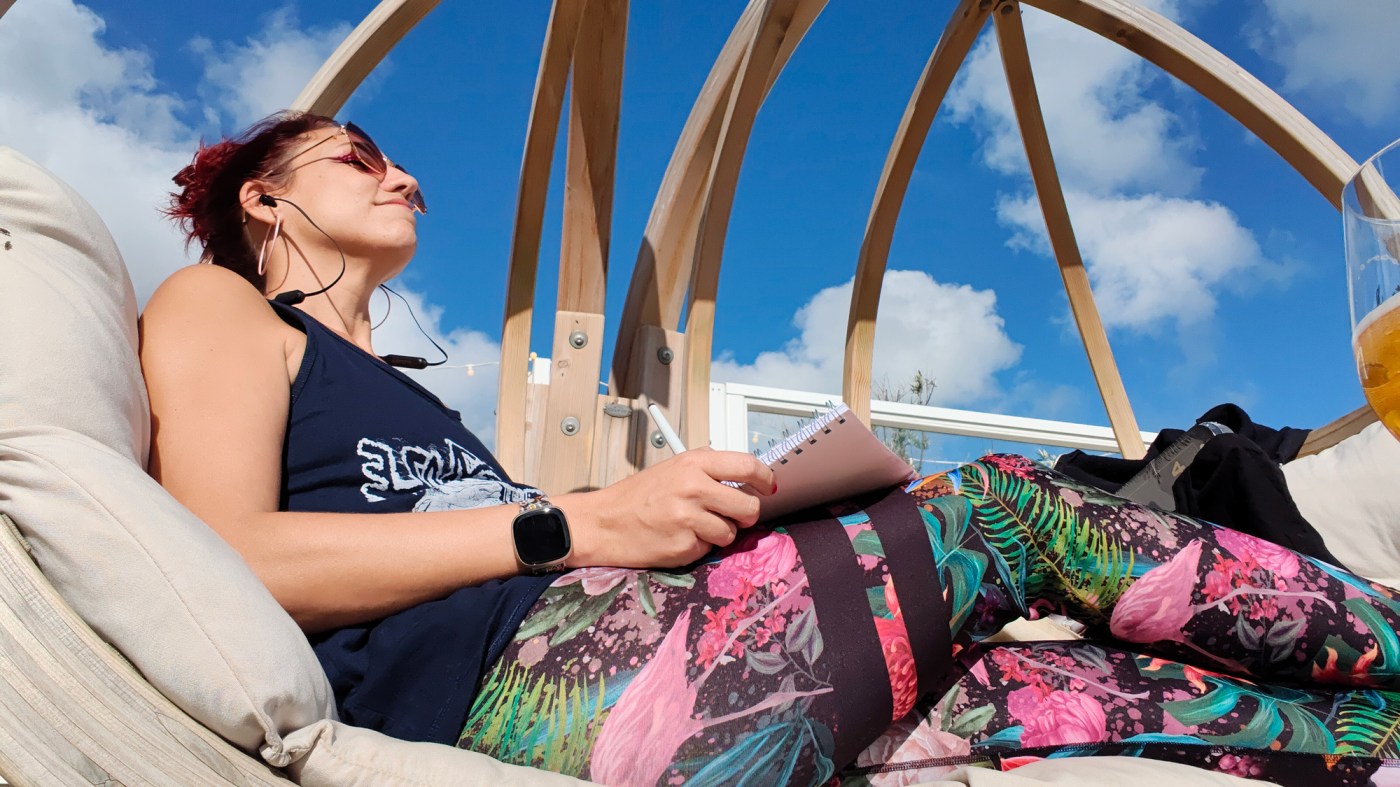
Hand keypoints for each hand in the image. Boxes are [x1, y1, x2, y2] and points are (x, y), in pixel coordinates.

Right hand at [560, 448, 776, 568]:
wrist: (602, 523)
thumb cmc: (635, 497)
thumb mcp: (671, 469)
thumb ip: (706, 470)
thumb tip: (745, 477)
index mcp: (692, 464)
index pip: (747, 465)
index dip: (765, 478)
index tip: (769, 486)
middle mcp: (693, 488)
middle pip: (749, 506)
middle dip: (745, 515)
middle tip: (732, 515)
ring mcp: (689, 519)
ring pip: (731, 532)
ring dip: (718, 534)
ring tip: (693, 526)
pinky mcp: (684, 546)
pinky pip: (709, 550)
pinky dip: (698, 547)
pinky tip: (678, 538)